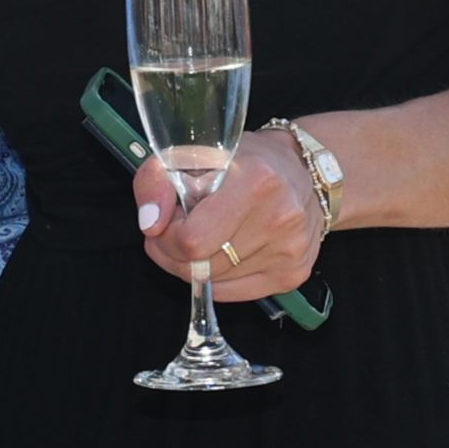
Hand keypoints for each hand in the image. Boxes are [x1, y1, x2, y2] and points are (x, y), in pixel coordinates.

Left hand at [134, 128, 324, 303]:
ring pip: (214, 282)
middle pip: (200, 265)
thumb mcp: (187, 153)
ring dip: (195, 265)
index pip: (191, 240)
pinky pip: (233, 294)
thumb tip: (150, 224)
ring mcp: (290, 249)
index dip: (167, 235)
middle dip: (174, 251)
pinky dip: (217, 278)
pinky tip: (222, 252)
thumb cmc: (239, 160)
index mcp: (255, 181)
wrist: (298, 169)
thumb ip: (154, 182)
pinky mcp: (294, 273)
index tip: (169, 219)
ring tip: (205, 235)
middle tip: (179, 230)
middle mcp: (280, 217)